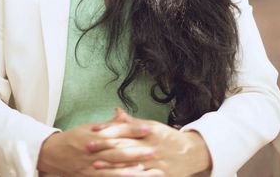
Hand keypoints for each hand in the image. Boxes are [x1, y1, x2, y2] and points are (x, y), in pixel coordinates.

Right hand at [37, 120, 152, 176]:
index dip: (134, 130)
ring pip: (115, 169)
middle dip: (137, 152)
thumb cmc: (72, 139)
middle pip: (119, 151)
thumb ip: (107, 125)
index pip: (118, 131)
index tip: (149, 129)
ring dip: (133, 170)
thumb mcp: (89, 128)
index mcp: (96, 136)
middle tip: (153, 151)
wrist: (52, 153)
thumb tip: (121, 114)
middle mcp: (95, 151)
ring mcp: (92, 166)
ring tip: (149, 170)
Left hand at [87, 109, 211, 176]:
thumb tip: (115, 110)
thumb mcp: (151, 126)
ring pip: (130, 163)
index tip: (92, 130)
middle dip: (105, 147)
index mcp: (148, 131)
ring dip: (112, 165)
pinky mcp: (159, 175)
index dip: (108, 129)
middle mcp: (150, 145)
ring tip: (96, 165)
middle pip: (124, 145)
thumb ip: (132, 121)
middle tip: (87, 147)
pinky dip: (128, 176)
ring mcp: (154, 162)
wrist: (192, 153)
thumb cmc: (167, 138)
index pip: (125, 129)